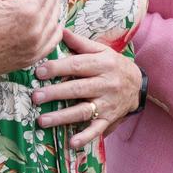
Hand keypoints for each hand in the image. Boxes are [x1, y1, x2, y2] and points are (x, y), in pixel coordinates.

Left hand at [31, 29, 141, 148]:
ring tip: (42, 121)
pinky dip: (85, 137)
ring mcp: (107, 103)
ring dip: (62, 117)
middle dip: (55, 93)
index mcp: (102, 64)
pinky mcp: (109, 119)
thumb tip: (59, 30)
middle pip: (78, 89)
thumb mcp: (101, 50)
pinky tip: (71, 143)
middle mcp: (106, 84)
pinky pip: (96, 129)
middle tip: (35, 96)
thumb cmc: (113, 64)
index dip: (58, 68)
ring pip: (83, 111)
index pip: (78, 65)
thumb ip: (80, 43)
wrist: (138, 84)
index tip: (39, 71)